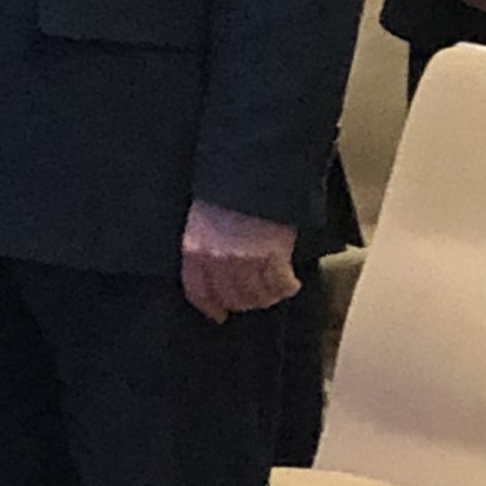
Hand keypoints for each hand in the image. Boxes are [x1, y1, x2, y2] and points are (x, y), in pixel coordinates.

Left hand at [179, 199, 300, 321]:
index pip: (198, 291)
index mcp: (195, 249)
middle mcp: (218, 260)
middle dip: (241, 301)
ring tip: (271, 289)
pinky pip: (280, 285)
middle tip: (251, 298)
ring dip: (266, 296)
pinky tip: (290, 283)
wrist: (253, 172)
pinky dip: (286, 287)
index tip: (218, 314)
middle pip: (231, 298)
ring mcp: (246, 261)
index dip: (210, 306)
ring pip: (257, 296)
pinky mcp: (273, 257)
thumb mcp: (201, 218)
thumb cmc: (225, 190)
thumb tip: (213, 273)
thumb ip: (203, 247)